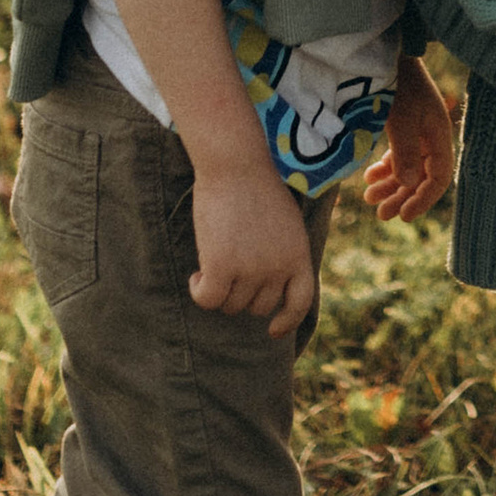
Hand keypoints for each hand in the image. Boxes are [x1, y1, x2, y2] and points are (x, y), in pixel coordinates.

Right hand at [187, 160, 315, 338]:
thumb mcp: (285, 224)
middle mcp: (278, 268)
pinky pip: (208, 299)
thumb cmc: (257, 187)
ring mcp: (252, 270)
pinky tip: (196, 275)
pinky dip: (199, 291)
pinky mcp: (222, 267)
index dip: (286, 321)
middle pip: (256, 306)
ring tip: (211, 262)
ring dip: (218, 290)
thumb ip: (283, 254)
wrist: (236, 165)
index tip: (272, 330)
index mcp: (299, 256)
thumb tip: (269, 287)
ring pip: (230, 303)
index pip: (299, 303)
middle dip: (240, 294)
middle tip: (227, 271)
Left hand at [363, 51, 455, 219]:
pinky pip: (398, 155)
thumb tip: (409, 183)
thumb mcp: (401, 118)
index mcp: (439, 136)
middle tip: (381, 214)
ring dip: (391, 184)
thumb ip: (406, 152)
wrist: (387, 53)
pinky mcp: (403, 125)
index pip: (439, 178)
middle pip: (421, 177)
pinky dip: (385, 168)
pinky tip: (369, 177)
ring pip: (407, 167)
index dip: (424, 199)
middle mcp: (431, 136)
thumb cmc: (397, 83)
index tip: (404, 215)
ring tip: (370, 198)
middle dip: (402, 196)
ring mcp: (417, 131)